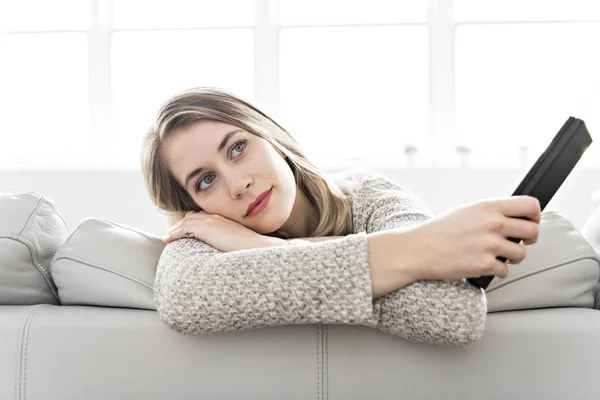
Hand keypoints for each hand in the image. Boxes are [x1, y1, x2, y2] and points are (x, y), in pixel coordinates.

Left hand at [163, 211, 279, 251]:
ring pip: (185, 222)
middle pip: (191, 217)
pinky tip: (168, 239)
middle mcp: (215, 217)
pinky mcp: (206, 230)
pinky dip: (174, 233)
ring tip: (167, 237)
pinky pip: (184, 229)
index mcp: (223, 219)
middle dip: (180, 224)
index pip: (202, 216)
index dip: (191, 221)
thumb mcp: (238, 240)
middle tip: (171, 233)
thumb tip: (224, 249)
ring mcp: (210, 222)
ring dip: (174, 229)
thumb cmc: (251, 248)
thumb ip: (229, 240)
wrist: (257, 248)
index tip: (184, 229)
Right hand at [402, 196, 540, 280]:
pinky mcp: (484, 265)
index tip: (531, 222)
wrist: (418, 250)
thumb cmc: (439, 231)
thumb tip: (514, 218)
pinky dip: (497, 271)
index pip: (530, 205)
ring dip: (512, 258)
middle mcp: (492, 224)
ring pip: (522, 254)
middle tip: (519, 243)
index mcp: (488, 207)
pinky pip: (505, 271)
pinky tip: (484, 265)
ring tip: (497, 256)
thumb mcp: (466, 211)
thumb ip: (491, 212)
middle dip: (529, 240)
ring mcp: (489, 245)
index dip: (536, 215)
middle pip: (533, 231)